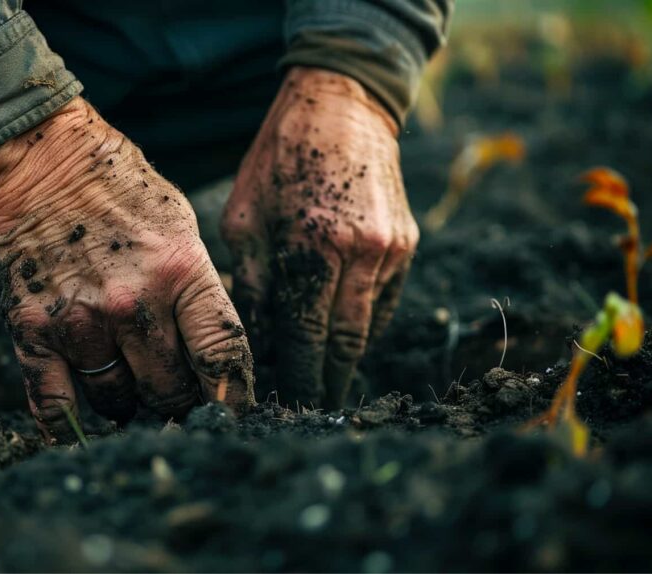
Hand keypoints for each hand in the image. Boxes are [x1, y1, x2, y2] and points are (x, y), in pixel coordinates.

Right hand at [0, 97, 253, 442]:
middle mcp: (133, 304)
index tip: (235, 410)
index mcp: (181, 272)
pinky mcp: (33, 331)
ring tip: (130, 389)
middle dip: (179, 401)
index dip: (234, 396)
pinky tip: (83, 433)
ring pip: (118, 401)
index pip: (223, 355)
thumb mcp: (182, 228)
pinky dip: (70, 429)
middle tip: (176, 396)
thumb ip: (198, 292)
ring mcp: (80, 321)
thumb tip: (211, 356)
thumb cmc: (120, 189)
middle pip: (170, 390)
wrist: (40, 159)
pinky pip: (55, 404)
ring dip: (129, 404)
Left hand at [222, 67, 417, 409]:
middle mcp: (358, 254)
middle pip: (344, 343)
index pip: (304, 335)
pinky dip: (364, 326)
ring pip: (369, 327)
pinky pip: (385, 302)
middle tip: (309, 409)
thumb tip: (254, 338)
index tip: (283, 404)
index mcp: (310, 246)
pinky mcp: (406, 244)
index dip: (295, 376)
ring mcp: (390, 250)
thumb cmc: (278, 160)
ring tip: (323, 382)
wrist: (342, 107)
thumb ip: (251, 281)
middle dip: (326, 382)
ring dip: (347, 360)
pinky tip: (344, 339)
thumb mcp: (245, 216)